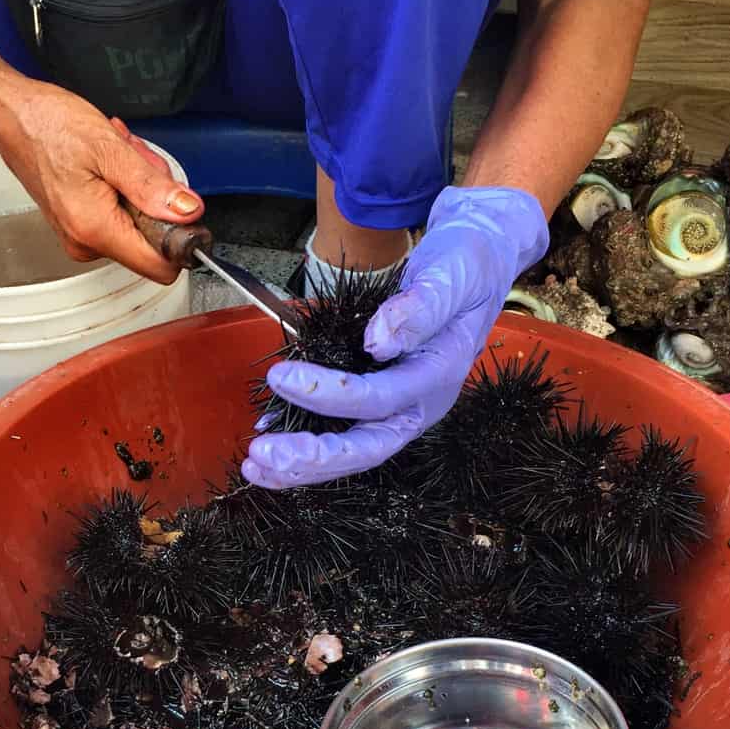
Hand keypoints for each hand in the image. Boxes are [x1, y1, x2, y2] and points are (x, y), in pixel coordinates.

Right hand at [0, 79, 202, 282]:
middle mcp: (86, 243)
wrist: (12, 117)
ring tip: (115, 157)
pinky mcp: (78, 226)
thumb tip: (188, 212)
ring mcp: (80, 237)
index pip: (160, 266)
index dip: (180, 237)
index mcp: (95, 229)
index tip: (179, 202)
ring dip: (137, 188)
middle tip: (135, 162)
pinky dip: (122, 188)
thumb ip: (151, 187)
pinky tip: (106, 163)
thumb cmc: (50, 125)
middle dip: (155, 199)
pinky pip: (119, 216)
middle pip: (152, 241)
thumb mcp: (110, 148)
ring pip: (137, 224)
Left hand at [241, 186, 549, 488]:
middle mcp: (419, 403)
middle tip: (263, 454)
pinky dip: (305, 441)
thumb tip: (379, 342)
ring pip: (352, 450)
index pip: (380, 398)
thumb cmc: (464, 265)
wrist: (474, 263)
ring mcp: (399, 407)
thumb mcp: (450, 276)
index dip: (328, 393)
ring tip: (255, 465)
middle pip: (368, 446)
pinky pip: (342, 431)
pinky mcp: (380, 401)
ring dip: (303, 463)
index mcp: (439, 375)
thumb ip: (419, 308)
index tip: (281, 375)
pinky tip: (266, 440)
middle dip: (314, 457)